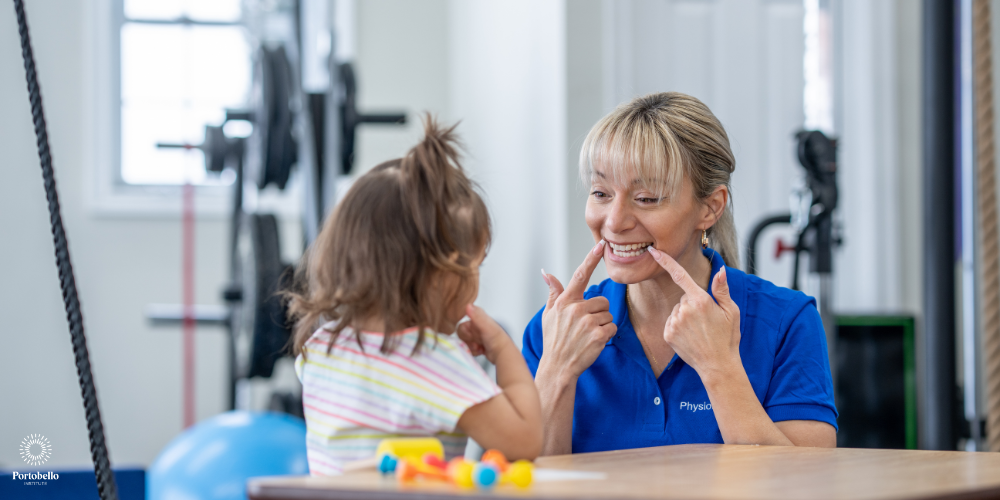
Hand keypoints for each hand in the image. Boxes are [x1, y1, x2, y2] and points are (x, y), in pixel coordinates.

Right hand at [456, 304, 513, 363]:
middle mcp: (477, 327)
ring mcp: (477, 336)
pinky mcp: (478, 345)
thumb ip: (477, 316)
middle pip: (462, 333)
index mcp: (479, 319)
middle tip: (477, 342)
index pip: (463, 324)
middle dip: (468, 340)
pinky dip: (473, 351)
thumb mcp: (486, 326)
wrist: (502, 353)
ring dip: (471, 346)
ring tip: (479, 347)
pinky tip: (481, 350)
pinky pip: (469, 348)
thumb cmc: (497, 339)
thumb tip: (468, 305)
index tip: (471, 335)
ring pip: (465, 341)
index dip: (465, 331)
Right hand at [539, 240, 616, 379]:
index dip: (590, 259)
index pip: (579, 275)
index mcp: (565, 302)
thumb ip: (553, 292)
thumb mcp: (549, 314)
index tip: (600, 245)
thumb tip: (546, 273)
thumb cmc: (553, 340)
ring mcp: (588, 322)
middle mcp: (576, 309)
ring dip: (602, 324)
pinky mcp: (599, 335)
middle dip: (598, 312)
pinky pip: (612, 327)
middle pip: (602, 300)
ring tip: (587, 335)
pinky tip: (593, 342)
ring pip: (608, 314)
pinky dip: (607, 335)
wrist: (558, 367)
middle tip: (584, 326)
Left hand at [647, 247, 740, 381]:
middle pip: (684, 298)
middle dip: (693, 305)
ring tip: (699, 331)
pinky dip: (678, 327)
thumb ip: (722, 290)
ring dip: (685, 317)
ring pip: (677, 310)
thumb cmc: (727, 338)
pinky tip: (690, 336)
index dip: (665, 261)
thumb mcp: (731, 312)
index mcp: (701, 300)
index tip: (653, 251)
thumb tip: (720, 270)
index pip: (680, 275)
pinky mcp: (668, 334)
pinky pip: (671, 322)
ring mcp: (675, 322)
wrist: (717, 365)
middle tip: (707, 321)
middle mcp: (685, 310)